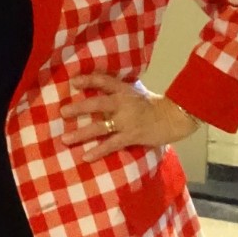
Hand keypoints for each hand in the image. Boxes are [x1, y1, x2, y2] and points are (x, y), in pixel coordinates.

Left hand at [63, 73, 200, 162]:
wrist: (175, 117)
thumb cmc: (154, 105)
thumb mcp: (136, 93)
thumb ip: (118, 93)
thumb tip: (99, 92)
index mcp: (124, 90)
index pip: (104, 81)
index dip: (89, 79)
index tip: (73, 81)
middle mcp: (124, 103)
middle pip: (97, 103)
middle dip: (79, 108)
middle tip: (62, 112)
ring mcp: (127, 121)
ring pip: (100, 127)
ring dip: (81, 133)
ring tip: (65, 138)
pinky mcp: (131, 136)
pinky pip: (111, 144)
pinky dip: (98, 151)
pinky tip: (85, 156)